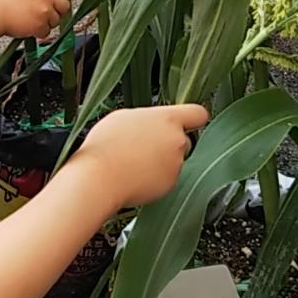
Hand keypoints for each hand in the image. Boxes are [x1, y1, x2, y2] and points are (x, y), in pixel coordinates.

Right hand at [0, 0, 88, 38]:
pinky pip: (47, 31)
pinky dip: (39, 32)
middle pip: (65, 5)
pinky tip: (28, 26)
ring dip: (47, 22)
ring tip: (30, 18)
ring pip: (57, 20)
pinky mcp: (41, 24)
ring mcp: (45, 10)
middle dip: (58, 10)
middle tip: (44, 12)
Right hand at [69, 105, 209, 209]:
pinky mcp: (170, 185)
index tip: (188, 120)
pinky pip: (166, 177)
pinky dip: (155, 177)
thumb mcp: (123, 116)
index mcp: (167, 119)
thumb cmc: (106, 145)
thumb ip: (147, 118)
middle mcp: (177, 141)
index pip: (198, 113)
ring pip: (173, 159)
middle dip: (169, 142)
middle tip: (145, 145)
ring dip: (160, 160)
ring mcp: (176, 164)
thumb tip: (151, 123)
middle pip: (183, 139)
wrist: (99, 178)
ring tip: (133, 162)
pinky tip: (134, 175)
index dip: (193, 117)